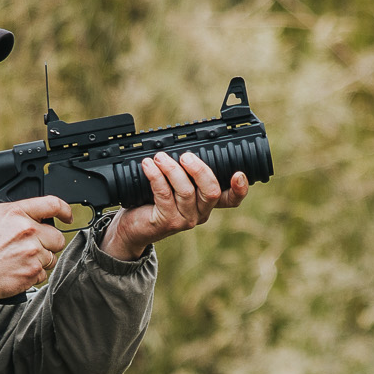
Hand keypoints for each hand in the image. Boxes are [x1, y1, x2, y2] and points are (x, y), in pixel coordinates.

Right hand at [0, 195, 71, 300]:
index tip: (66, 216)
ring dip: (41, 259)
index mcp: (16, 213)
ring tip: (21, 260)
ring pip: (52, 256)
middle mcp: (28, 231)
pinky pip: (44, 273)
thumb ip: (5, 208)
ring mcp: (33, 252)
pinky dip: (34, 273)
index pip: (52, 204)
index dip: (64, 210)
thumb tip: (18, 207)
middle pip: (58, 236)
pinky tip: (19, 270)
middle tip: (32, 246)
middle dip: (48, 242)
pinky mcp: (33, 272)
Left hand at [101, 151, 248, 261]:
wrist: (133, 227)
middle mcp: (201, 213)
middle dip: (199, 169)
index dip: (240, 188)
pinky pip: (164, 194)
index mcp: (207, 203)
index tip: (238, 174)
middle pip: (211, 191)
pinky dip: (156, 176)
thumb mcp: (174, 186)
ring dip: (172, 169)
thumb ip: (184, 172)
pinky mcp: (168, 222)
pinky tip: (148, 166)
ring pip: (186, 191)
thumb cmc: (153, 201)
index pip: (231, 199)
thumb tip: (182, 146)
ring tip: (159, 157)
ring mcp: (185, 220)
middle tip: (185, 156)